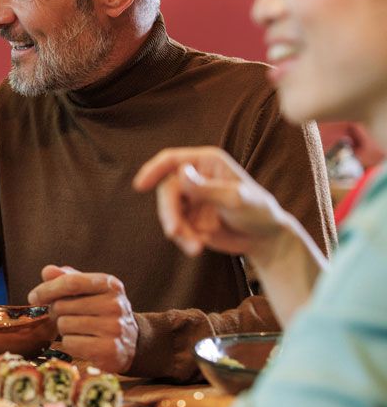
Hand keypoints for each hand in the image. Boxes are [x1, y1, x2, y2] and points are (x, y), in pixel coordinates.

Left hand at [28, 265, 137, 373]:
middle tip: (68, 317)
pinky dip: (71, 344)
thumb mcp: (90, 291)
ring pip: (64, 325)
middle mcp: (115, 304)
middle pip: (62, 305)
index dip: (47, 289)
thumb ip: (67, 278)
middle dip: (57, 312)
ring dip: (64, 329)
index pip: (71, 282)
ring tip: (80, 330)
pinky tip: (85, 343)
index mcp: (110, 284)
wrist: (132, 342)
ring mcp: (114, 328)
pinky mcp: (110, 351)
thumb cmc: (102, 311)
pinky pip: (70, 344)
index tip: (33, 298)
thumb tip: (47, 271)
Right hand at [133, 146, 290, 262]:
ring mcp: (190, 199)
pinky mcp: (188, 219)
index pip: (171, 160)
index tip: (140, 186)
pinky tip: (198, 246)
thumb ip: (207, 188)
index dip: (153, 170)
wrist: (266, 239)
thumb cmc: (259, 212)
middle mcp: (194, 178)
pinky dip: (182, 239)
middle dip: (169, 213)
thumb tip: (180, 173)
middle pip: (166, 190)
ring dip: (177, 230)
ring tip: (195, 246)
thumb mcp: (236, 199)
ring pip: (167, 211)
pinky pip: (175, 228)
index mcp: (206, 163)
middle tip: (176, 232)